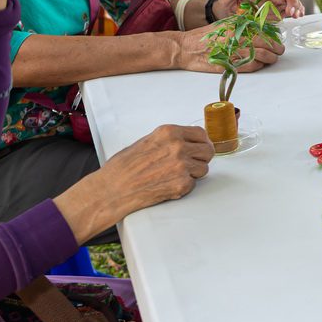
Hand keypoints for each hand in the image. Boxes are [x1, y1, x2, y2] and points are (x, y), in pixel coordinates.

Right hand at [56, 124, 212, 236]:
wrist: (113, 188)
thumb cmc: (124, 167)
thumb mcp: (147, 141)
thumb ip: (169, 140)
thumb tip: (187, 142)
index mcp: (169, 133)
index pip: (201, 133)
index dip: (202, 142)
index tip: (200, 147)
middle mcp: (178, 147)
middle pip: (208, 151)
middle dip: (201, 158)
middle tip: (192, 163)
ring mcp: (181, 166)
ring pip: (203, 168)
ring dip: (193, 173)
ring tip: (173, 175)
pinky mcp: (182, 184)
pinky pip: (193, 184)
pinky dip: (183, 186)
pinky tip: (167, 184)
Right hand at [173, 22, 284, 73]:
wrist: (186, 47)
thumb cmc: (205, 36)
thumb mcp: (223, 24)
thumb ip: (240, 24)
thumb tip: (258, 25)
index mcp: (235, 26)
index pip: (261, 29)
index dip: (272, 35)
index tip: (278, 38)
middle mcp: (235, 37)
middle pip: (264, 42)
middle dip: (276, 47)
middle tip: (280, 50)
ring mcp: (232, 51)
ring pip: (260, 55)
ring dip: (270, 58)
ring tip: (273, 58)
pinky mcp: (228, 64)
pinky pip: (249, 66)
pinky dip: (258, 65)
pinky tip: (261, 64)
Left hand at [213, 0, 305, 21]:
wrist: (223, 19)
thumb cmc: (224, 8)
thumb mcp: (226, 0)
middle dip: (292, 0)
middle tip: (293, 11)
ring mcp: (272, 6)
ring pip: (290, 2)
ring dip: (296, 7)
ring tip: (297, 15)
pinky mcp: (275, 15)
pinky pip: (288, 12)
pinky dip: (295, 12)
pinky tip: (297, 17)